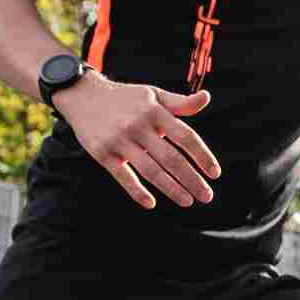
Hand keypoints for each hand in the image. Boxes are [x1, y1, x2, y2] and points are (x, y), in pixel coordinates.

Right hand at [55, 77, 220, 208]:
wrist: (84, 96)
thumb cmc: (126, 98)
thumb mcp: (153, 95)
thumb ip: (180, 103)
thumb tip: (206, 98)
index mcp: (155, 112)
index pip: (185, 136)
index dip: (202, 156)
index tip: (215, 173)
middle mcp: (138, 126)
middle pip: (170, 158)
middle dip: (191, 179)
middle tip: (206, 196)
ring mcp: (119, 141)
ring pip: (150, 170)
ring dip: (171, 188)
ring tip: (187, 201)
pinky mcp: (103, 154)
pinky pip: (123, 177)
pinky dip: (137, 192)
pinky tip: (151, 204)